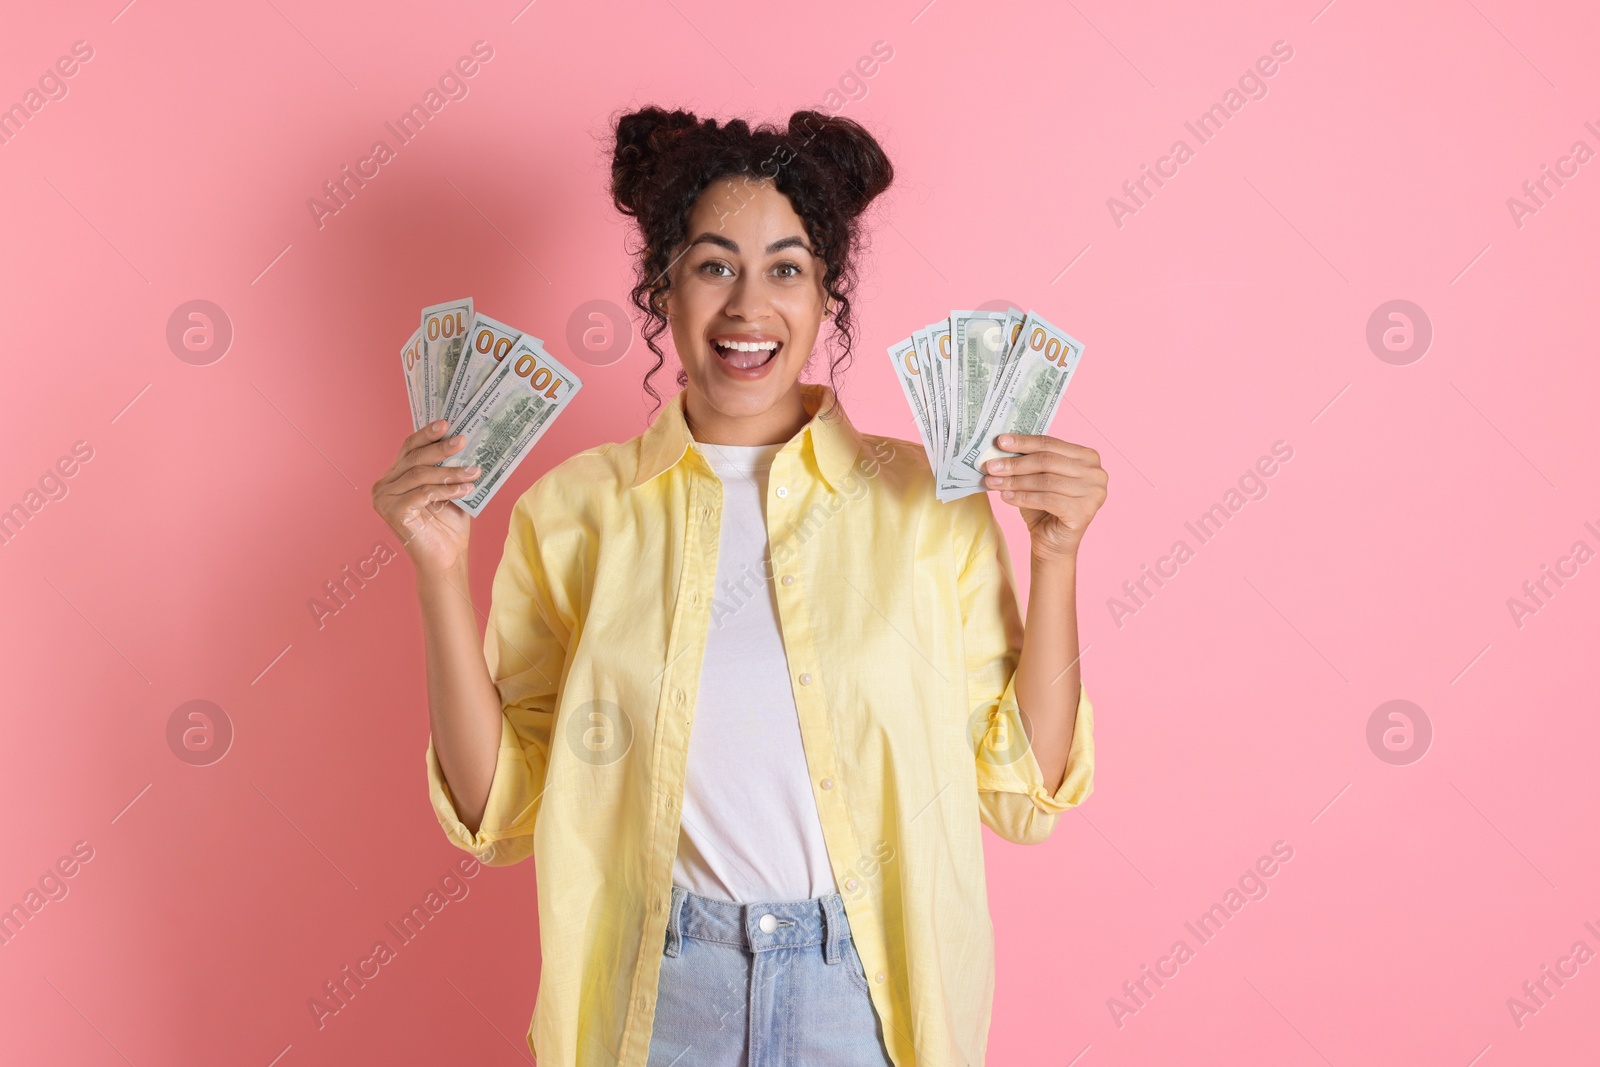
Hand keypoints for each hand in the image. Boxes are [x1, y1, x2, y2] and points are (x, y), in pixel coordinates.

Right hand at [372, 421, 478, 576]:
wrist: (445, 559)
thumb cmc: (448, 526)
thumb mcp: (449, 489)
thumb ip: (447, 467)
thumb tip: (463, 440)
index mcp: (395, 477)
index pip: (409, 449)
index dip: (426, 434)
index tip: (447, 423)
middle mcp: (384, 485)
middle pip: (414, 458)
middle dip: (441, 449)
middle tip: (463, 441)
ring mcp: (384, 499)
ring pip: (420, 475)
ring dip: (450, 471)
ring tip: (474, 471)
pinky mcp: (392, 512)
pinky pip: (423, 493)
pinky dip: (446, 489)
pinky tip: (465, 488)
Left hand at [982, 433, 1106, 562]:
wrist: (1052, 543)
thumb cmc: (1044, 508)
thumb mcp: (1036, 478)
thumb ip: (1027, 461)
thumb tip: (1001, 445)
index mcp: (1088, 457)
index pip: (1051, 443)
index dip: (1024, 442)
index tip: (1000, 441)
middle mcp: (1097, 473)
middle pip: (1047, 461)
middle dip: (1015, 463)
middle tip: (991, 466)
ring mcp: (1094, 493)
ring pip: (1046, 480)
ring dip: (1015, 481)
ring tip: (993, 482)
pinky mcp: (1084, 512)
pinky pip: (1047, 499)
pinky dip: (1023, 497)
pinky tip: (1005, 497)